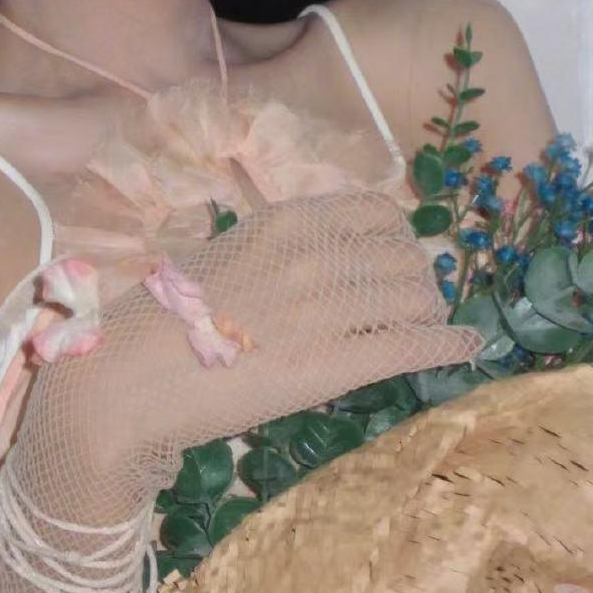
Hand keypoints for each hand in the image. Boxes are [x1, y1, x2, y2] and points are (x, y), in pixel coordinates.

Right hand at [28, 186, 484, 500]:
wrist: (124, 379)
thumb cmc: (157, 321)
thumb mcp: (217, 258)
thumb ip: (266, 251)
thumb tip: (296, 258)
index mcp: (283, 222)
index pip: (376, 213)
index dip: (401, 239)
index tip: (403, 258)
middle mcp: (312, 254)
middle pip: (405, 255)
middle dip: (422, 279)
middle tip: (420, 302)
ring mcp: (324, 308)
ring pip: (415, 297)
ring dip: (434, 312)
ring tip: (437, 327)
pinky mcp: (330, 364)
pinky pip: (410, 345)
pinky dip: (448, 346)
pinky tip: (468, 349)